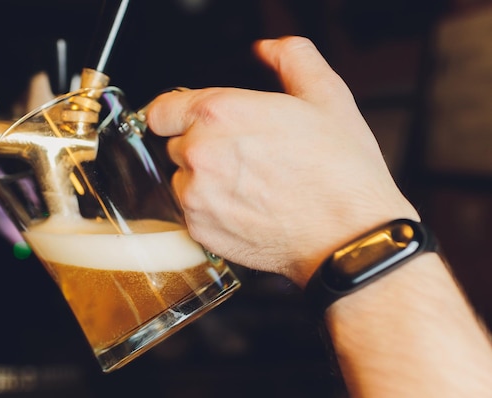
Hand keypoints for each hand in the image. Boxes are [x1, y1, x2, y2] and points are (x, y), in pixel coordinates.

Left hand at [146, 36, 418, 286]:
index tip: (185, 121)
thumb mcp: (326, 96)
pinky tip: (246, 208)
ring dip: (204, 180)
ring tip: (248, 185)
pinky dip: (210, 211)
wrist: (349, 235)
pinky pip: (191, 214)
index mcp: (220, 113)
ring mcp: (196, 195)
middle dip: (202, 146)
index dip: (174, 114)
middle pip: (176, 144)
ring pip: (183, 180)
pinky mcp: (200, 230)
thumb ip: (292, 59)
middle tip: (242, 156)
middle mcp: (200, 153)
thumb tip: (270, 49)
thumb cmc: (341, 172)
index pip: (161, 110)